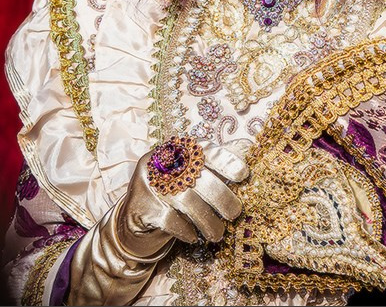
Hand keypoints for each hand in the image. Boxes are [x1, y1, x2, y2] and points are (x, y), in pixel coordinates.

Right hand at [117, 138, 249, 256]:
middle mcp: (163, 162)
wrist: (137, 216)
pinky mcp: (141, 205)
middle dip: (221, 198)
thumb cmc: (174, 192)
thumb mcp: (194, 175)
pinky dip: (185, 230)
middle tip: (234, 213)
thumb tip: (248, 150)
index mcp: (179, 149)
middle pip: (198, 177)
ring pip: (186, 201)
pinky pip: (169, 219)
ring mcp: (150, 182)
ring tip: (218, 233)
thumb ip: (217, 164)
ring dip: (207, 221)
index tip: (243, 174)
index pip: (205, 150)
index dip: (225, 160)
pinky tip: (193, 236)